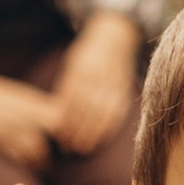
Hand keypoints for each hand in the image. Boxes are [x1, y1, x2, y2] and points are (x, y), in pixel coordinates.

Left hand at [45, 10, 141, 155]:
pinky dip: (110, 127)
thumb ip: (67, 86)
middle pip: (86, 109)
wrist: (117, 36)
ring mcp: (114, 82)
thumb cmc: (89, 52)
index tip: (58, 135)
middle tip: (68, 147)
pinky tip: (102, 138)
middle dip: (76, 130)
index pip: (71, 99)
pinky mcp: (125, 88)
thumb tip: (58, 113)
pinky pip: (118, 111)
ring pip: (102, 113)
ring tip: (83, 148)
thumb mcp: (73, 62)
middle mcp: (99, 75)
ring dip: (92, 134)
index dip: (65, 119)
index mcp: (82, 67)